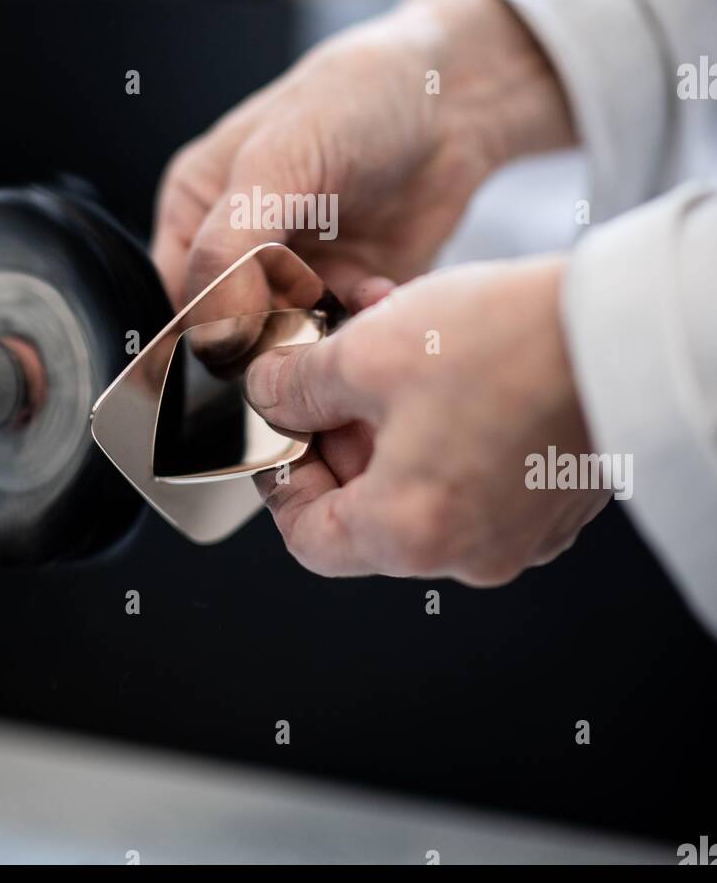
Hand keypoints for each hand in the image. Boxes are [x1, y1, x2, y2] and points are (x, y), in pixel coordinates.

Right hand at [152, 0, 573, 310]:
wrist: (449, 102)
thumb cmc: (353, 102)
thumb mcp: (275, 163)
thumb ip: (228, 248)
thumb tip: (211, 333)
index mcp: (196, 215)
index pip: (175, 304)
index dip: (204, 330)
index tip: (250, 327)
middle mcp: (239, 256)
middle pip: (227, 341)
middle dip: (268, 339)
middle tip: (307, 307)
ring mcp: (296, 283)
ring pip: (286, 354)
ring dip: (318, 340)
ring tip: (349, 295)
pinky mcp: (350, 301)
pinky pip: (341, 348)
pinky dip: (361, 331)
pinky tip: (381, 291)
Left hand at [245, 256, 607, 583]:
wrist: (615, 330)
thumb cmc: (502, 346)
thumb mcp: (367, 353)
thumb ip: (296, 386)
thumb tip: (268, 397)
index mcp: (407, 534)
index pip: (308, 539)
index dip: (282, 480)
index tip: (282, 431)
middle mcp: (466, 553)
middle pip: (367, 511)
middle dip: (341, 435)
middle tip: (335, 373)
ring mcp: (518, 534)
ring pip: (422, 486)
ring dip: (393, 423)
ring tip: (391, 352)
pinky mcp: (552, 503)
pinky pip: (477, 478)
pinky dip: (448, 431)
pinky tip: (448, 369)